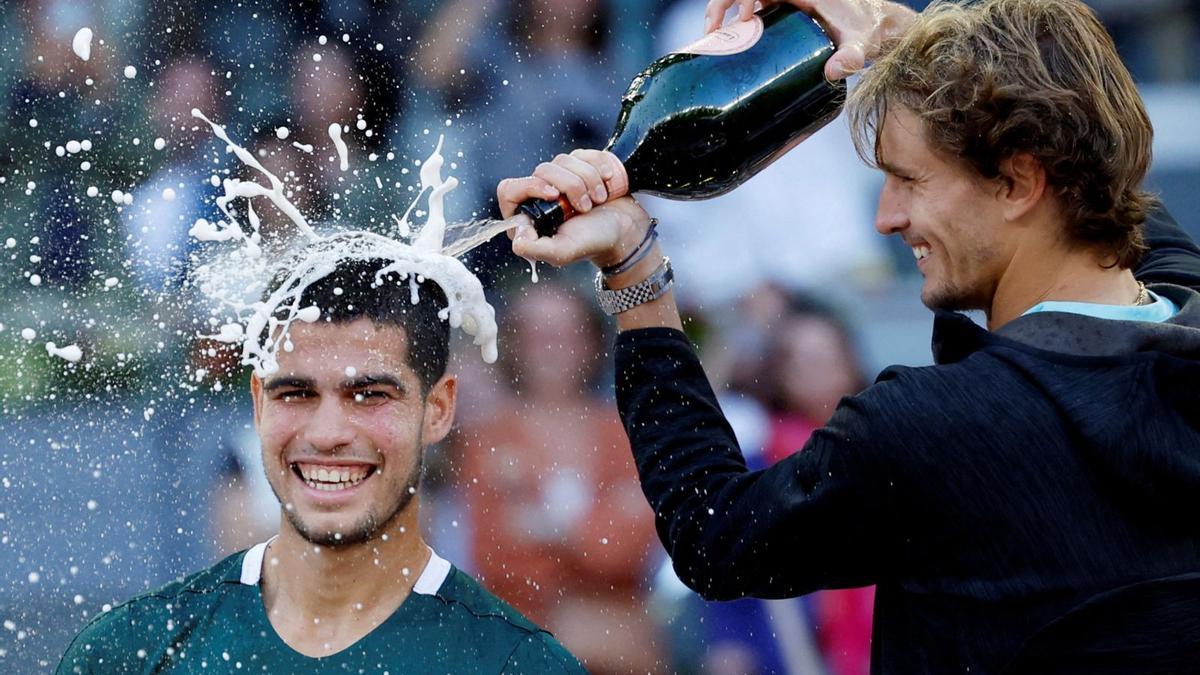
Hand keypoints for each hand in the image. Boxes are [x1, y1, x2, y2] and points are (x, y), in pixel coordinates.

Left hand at [497, 149, 650, 268]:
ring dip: (588, 179)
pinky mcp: (581, 167)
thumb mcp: (563, 252)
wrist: (628, 232)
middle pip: (542, 170)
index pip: (509, 188)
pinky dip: (599, 166)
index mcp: (529, 217)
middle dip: (570, 186)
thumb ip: (534, 249)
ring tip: (600, 199)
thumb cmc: (595, 243)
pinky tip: (608, 181)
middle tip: (586, 207)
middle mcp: (540, 197)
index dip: (530, 186)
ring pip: (564, 160)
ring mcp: (561, 179)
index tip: (554, 195)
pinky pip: (584, 154)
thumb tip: (517, 235)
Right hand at [703, 0, 916, 79]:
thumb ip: (850, 57)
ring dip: (724, 12)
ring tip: (712, 37)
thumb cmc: (870, 31)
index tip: (742, 20)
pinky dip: (736, 22)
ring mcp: (787, 1)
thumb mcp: (860, 44)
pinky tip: (728, 42)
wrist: (879, 28)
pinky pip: (753, 10)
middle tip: (711, 32)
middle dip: (722, 5)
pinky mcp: (786, 13)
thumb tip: (833, 72)